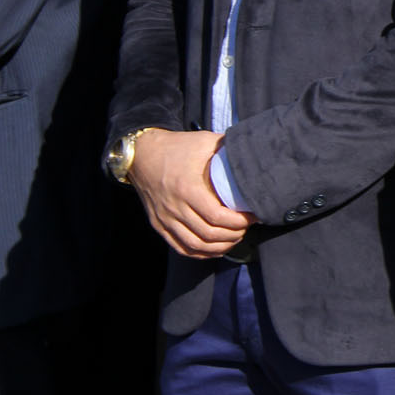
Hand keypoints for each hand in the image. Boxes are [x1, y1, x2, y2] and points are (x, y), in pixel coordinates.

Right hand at [126, 128, 253, 258]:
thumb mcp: (204, 141)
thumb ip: (227, 147)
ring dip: (219, 247)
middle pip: (208, 235)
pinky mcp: (159, 224)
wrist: (141, 154)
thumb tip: (252, 152)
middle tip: (246, 228)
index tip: (253, 216)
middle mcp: (175, 207)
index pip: (217, 216)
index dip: (238, 222)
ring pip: (195, 245)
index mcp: (188, 188)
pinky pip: (180, 247)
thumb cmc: (176, 147)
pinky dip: (200, 253)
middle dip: (233, 235)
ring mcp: (165, 218)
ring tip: (234, 238)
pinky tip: (214, 249)